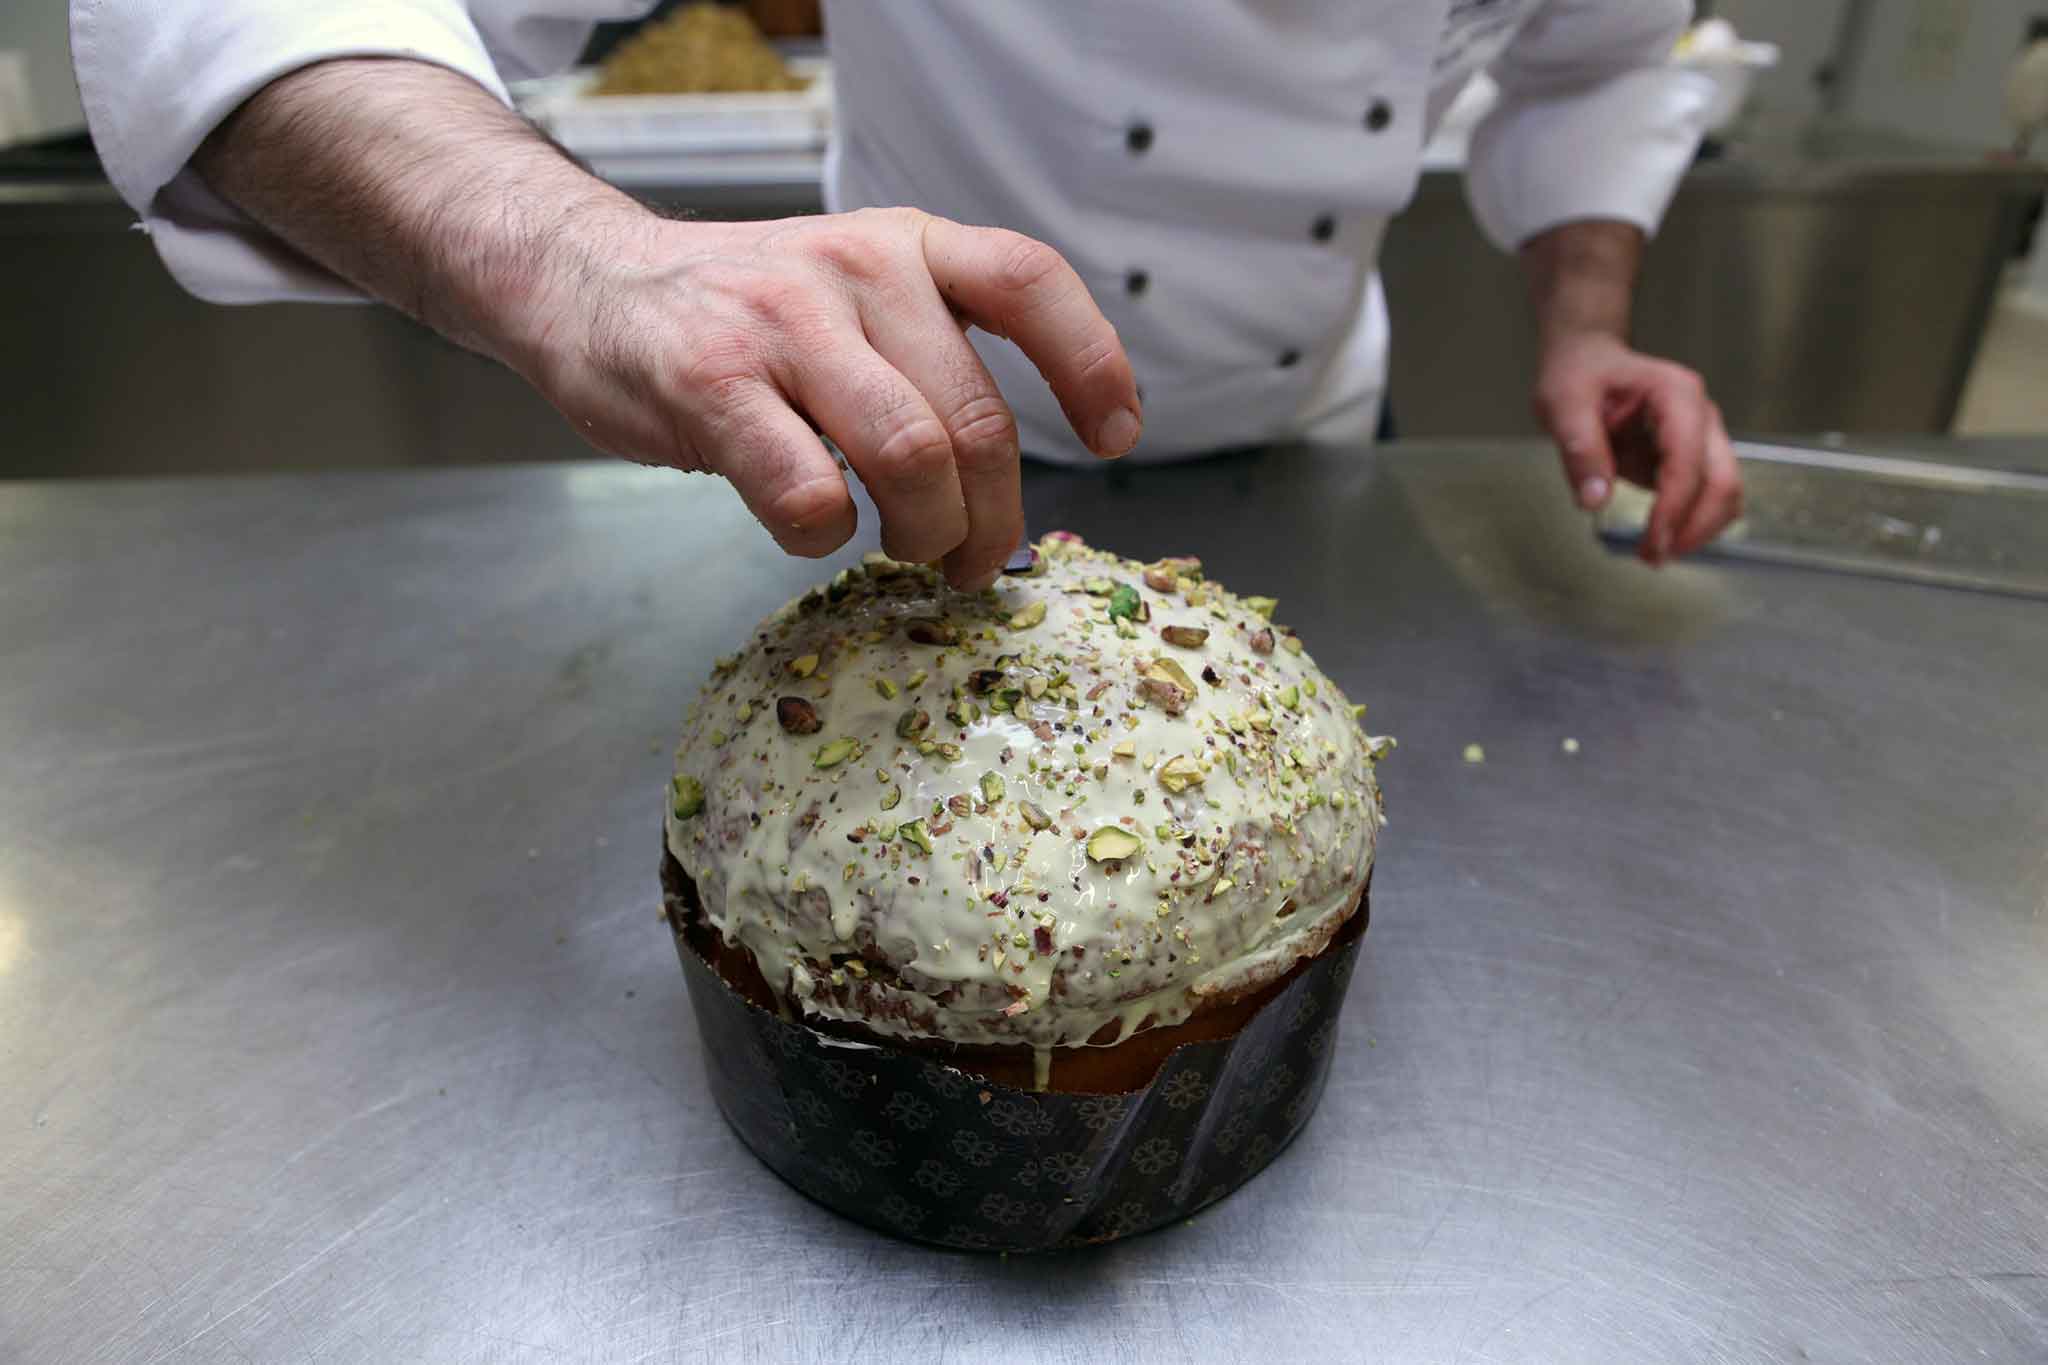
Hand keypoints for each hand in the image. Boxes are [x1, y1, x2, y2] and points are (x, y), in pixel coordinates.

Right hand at [514, 206, 1140, 589]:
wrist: (589, 283)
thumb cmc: (743, 314)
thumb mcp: (855, 289)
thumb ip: (931, 351)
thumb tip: (1006, 481)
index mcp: (907, 246)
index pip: (1029, 284)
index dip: (1091, 364)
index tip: (1114, 436)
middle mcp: (856, 269)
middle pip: (975, 418)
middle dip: (990, 518)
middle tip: (972, 562)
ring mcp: (781, 324)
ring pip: (908, 456)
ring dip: (923, 534)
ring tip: (906, 552)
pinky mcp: (711, 385)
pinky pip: (808, 493)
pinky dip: (825, 537)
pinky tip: (810, 527)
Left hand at [1532, 332, 1741, 565]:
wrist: (1587, 359)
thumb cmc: (1579, 373)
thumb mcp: (1563, 405)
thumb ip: (1580, 450)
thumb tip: (1594, 499)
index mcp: (1676, 395)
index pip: (1687, 462)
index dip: (1673, 509)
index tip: (1650, 543)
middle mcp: (1700, 415)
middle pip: (1722, 481)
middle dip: (1694, 527)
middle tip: (1655, 558)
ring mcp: (1701, 436)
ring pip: (1722, 492)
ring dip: (1697, 529)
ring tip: (1655, 553)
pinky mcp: (1691, 456)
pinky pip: (1703, 495)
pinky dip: (1687, 521)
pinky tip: (1656, 537)